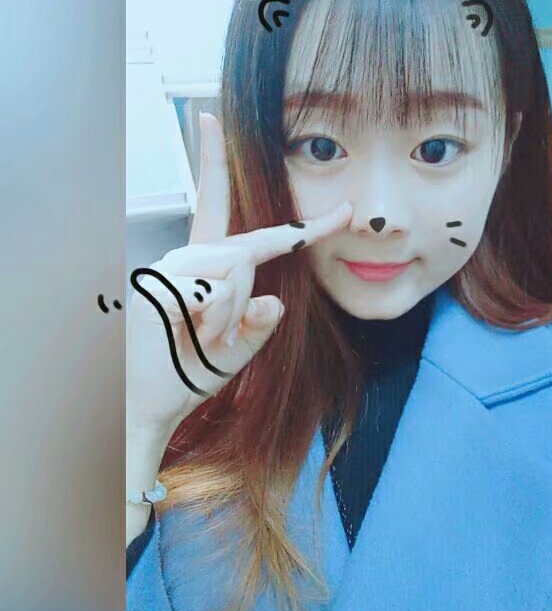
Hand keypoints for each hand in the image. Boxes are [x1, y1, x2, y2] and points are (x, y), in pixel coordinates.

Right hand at [126, 112, 351, 437]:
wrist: (151, 403)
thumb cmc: (190, 371)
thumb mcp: (240, 347)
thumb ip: (261, 322)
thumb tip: (275, 299)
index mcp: (209, 267)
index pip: (249, 227)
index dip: (296, 219)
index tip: (340, 207)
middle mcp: (189, 257)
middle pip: (246, 253)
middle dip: (240, 303)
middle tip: (210, 338)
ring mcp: (171, 266)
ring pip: (235, 271)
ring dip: (226, 317)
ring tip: (197, 337)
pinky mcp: (160, 281)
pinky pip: (214, 292)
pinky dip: (212, 323)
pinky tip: (185, 335)